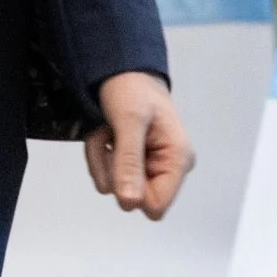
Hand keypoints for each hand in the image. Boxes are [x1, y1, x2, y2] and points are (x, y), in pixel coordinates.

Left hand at [85, 71, 193, 217]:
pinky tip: (106, 131)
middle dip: (111, 167)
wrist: (121, 69)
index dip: (129, 188)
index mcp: (178, 159)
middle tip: (112, 137)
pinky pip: (105, 174)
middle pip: (130, 197)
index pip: (154, 206)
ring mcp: (148, 166)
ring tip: (108, 129)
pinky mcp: (132, 163)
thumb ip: (129, 162)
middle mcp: (167, 167)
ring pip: (113, 186)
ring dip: (101, 157)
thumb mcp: (129, 121)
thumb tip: (130, 202)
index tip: (121, 158)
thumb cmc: (132, 88)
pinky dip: (97, 152)